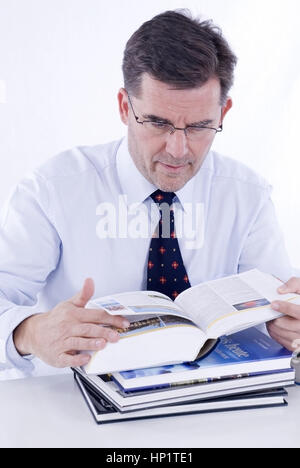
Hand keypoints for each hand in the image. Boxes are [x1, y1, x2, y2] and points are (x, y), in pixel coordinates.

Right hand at [13, 278, 129, 367]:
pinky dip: (76, 359)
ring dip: (91, 343)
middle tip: (116, 336)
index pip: (96, 315)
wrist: (33, 332)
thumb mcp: (69, 304)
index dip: (111, 318)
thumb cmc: (55, 319)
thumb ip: (83, 295)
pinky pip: (67, 359)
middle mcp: (68, 328)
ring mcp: (62, 342)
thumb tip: (90, 281)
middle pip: (88, 329)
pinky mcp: (57, 356)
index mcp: (73, 315)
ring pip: (78, 342)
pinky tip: (86, 358)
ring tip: (103, 344)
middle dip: (104, 332)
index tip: (123, 322)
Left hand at [267, 277, 299, 351]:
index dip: (285, 307)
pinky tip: (276, 327)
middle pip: (287, 324)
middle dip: (275, 318)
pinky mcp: (299, 346)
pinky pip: (285, 343)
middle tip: (270, 312)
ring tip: (271, 319)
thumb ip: (294, 284)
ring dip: (273, 326)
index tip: (274, 304)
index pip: (298, 312)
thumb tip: (280, 290)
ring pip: (284, 334)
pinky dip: (277, 335)